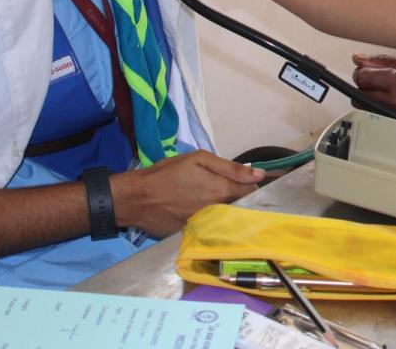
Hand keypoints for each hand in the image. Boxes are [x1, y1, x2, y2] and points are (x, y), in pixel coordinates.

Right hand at [110, 150, 264, 237]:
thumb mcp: (198, 160)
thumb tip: (260, 174)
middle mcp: (218, 212)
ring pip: (226, 217)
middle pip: (240, 206)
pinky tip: (201, 213)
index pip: (251, 191)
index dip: (254, 185)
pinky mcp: (193, 235)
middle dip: (241, 198)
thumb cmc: (167, 174)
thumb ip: (230, 167)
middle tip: (230, 188)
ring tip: (214, 200)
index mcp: (222, 191)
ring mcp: (206, 226)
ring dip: (227, 210)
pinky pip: (210, 227)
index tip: (252, 181)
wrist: (136, 198)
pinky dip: (211, 220)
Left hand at [351, 53, 395, 111]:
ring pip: (362, 106)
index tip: (368, 72)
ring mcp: (393, 116)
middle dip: (363, 86)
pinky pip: (370, 115)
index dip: (362, 73)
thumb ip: (382, 60)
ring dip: (366, 98)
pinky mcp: (392, 125)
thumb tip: (356, 58)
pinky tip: (385, 104)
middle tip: (375, 83)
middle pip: (359, 93)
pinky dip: (373, 108)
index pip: (364, 76)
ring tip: (381, 94)